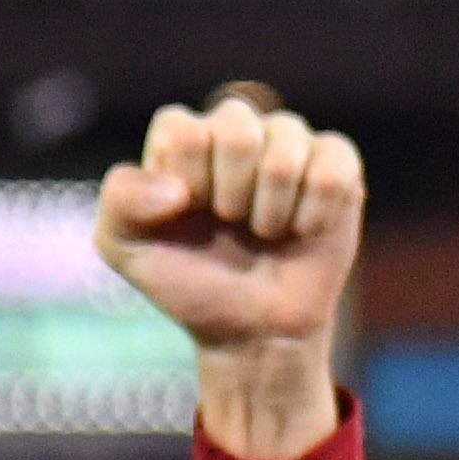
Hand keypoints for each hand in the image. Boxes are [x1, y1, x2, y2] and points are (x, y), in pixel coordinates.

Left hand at [96, 93, 367, 459]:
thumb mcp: (124, 246)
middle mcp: (236, 128)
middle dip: (232, 195)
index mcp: (182, 136)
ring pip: (287, 144)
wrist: (252, 331)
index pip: (183, 131)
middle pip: (237, 128)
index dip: (189, 184)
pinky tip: (303, 230)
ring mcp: (289, 143)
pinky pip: (333, 167)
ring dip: (272, 209)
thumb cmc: (189, 281)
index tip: (190, 217)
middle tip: (231, 225)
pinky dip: (315, 212)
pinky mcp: (337, 165)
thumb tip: (178, 188)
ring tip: (265, 232)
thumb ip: (121, 200)